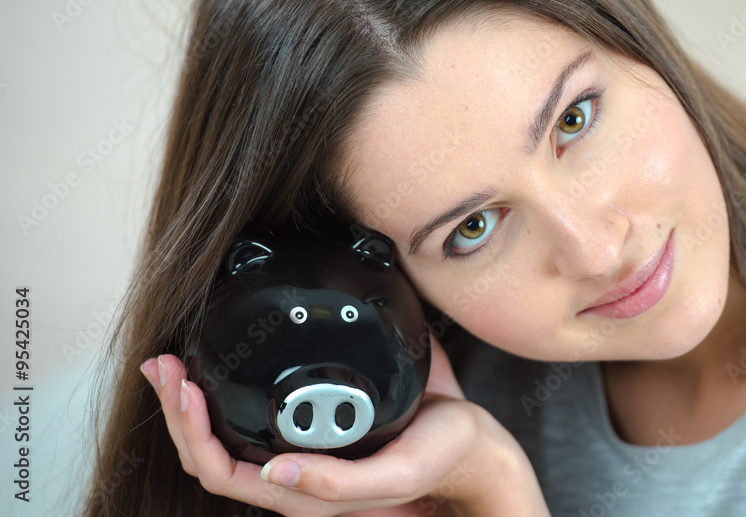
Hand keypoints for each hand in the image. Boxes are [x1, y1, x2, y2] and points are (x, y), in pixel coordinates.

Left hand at [142, 334, 547, 515]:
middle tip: (164, 363)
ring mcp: (302, 447)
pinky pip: (254, 413)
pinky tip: (220, 360)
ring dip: (190, 398)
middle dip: (178, 409)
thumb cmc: (439, 459)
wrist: (473, 441)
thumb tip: (276, 471)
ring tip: (174, 360)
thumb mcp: (394, 475)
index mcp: (305, 491)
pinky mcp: (316, 418)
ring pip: (225, 433)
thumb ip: (339, 482)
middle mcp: (294, 471)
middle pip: (211, 452)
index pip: (223, 472)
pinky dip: (225, 387)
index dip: (193, 433)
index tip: (183, 385)